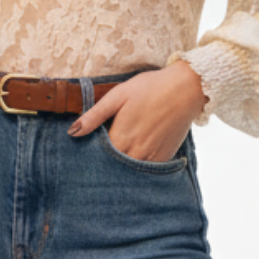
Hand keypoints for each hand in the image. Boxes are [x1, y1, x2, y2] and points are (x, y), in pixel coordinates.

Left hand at [68, 60, 207, 161]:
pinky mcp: (164, 158)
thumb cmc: (150, 88)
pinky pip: (146, 169)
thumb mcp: (118, 96)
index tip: (87, 150)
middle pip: (113, 167)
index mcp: (120, 138)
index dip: (91, 154)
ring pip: (130, 170)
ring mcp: (151, 158)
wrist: (186, 88)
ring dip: (122, 165)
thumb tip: (72, 132)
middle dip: (105, 162)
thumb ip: (94, 116)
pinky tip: (136, 153)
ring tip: (121, 150)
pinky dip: (139, 165)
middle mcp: (135, 153)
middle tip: (101, 153)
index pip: (98, 157)